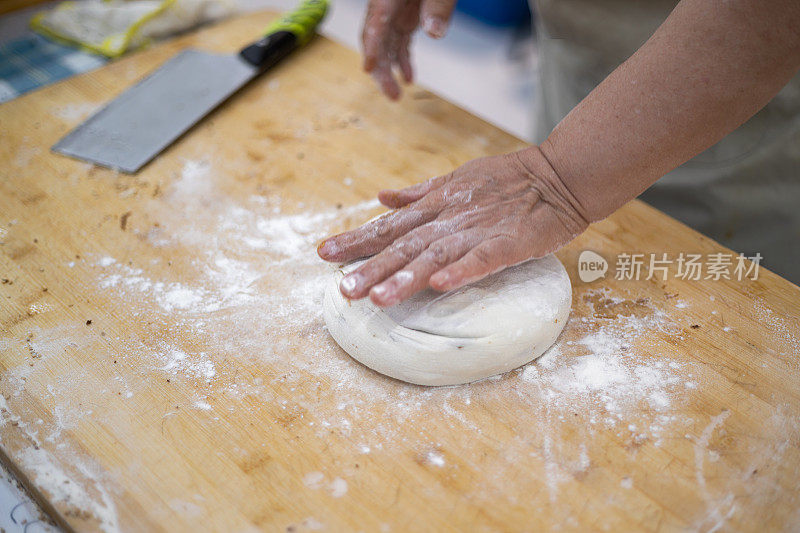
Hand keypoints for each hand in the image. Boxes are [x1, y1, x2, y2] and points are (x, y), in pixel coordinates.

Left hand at [317, 147, 590, 306]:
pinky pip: (481, 259)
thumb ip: (418, 194)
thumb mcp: (455, 180)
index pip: (388, 226)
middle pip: (403, 246)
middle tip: (343, 289)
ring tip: (378, 298)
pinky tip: (440, 286)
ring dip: (406, 276)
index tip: (324, 253)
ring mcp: (477, 231)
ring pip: (435, 256)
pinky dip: (461, 271)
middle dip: (371, 267)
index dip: (356, 240)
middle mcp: (448, 219)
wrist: (557, 176)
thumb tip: (382, 198)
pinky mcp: (507, 243)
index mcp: (435, 206)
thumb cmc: (506, 179)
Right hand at [362, 0, 456, 99]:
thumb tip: (434, 32)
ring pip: (387, 46)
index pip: (376, 23)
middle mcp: (388, 5)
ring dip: (391, 71)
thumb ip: (437, 5)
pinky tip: (408, 79)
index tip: (369, 68)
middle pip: (378, 41)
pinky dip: (404, 61)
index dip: (372, 46)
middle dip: (382, 70)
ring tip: (396, 95)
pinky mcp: (406, 17)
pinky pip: (401, 42)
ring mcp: (396, 12)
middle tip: (392, 94)